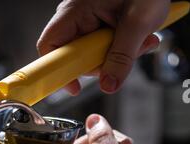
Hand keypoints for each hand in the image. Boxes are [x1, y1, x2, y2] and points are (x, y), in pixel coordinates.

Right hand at [37, 0, 169, 93]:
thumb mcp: (137, 22)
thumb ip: (122, 56)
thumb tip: (108, 85)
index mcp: (75, 10)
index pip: (50, 46)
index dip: (59, 70)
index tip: (75, 86)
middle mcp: (77, 17)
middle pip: (76, 57)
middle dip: (103, 63)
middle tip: (126, 56)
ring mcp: (88, 22)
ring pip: (93, 56)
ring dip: (118, 57)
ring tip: (140, 41)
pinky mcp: (100, 26)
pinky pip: (104, 49)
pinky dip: (123, 50)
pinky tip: (138, 39)